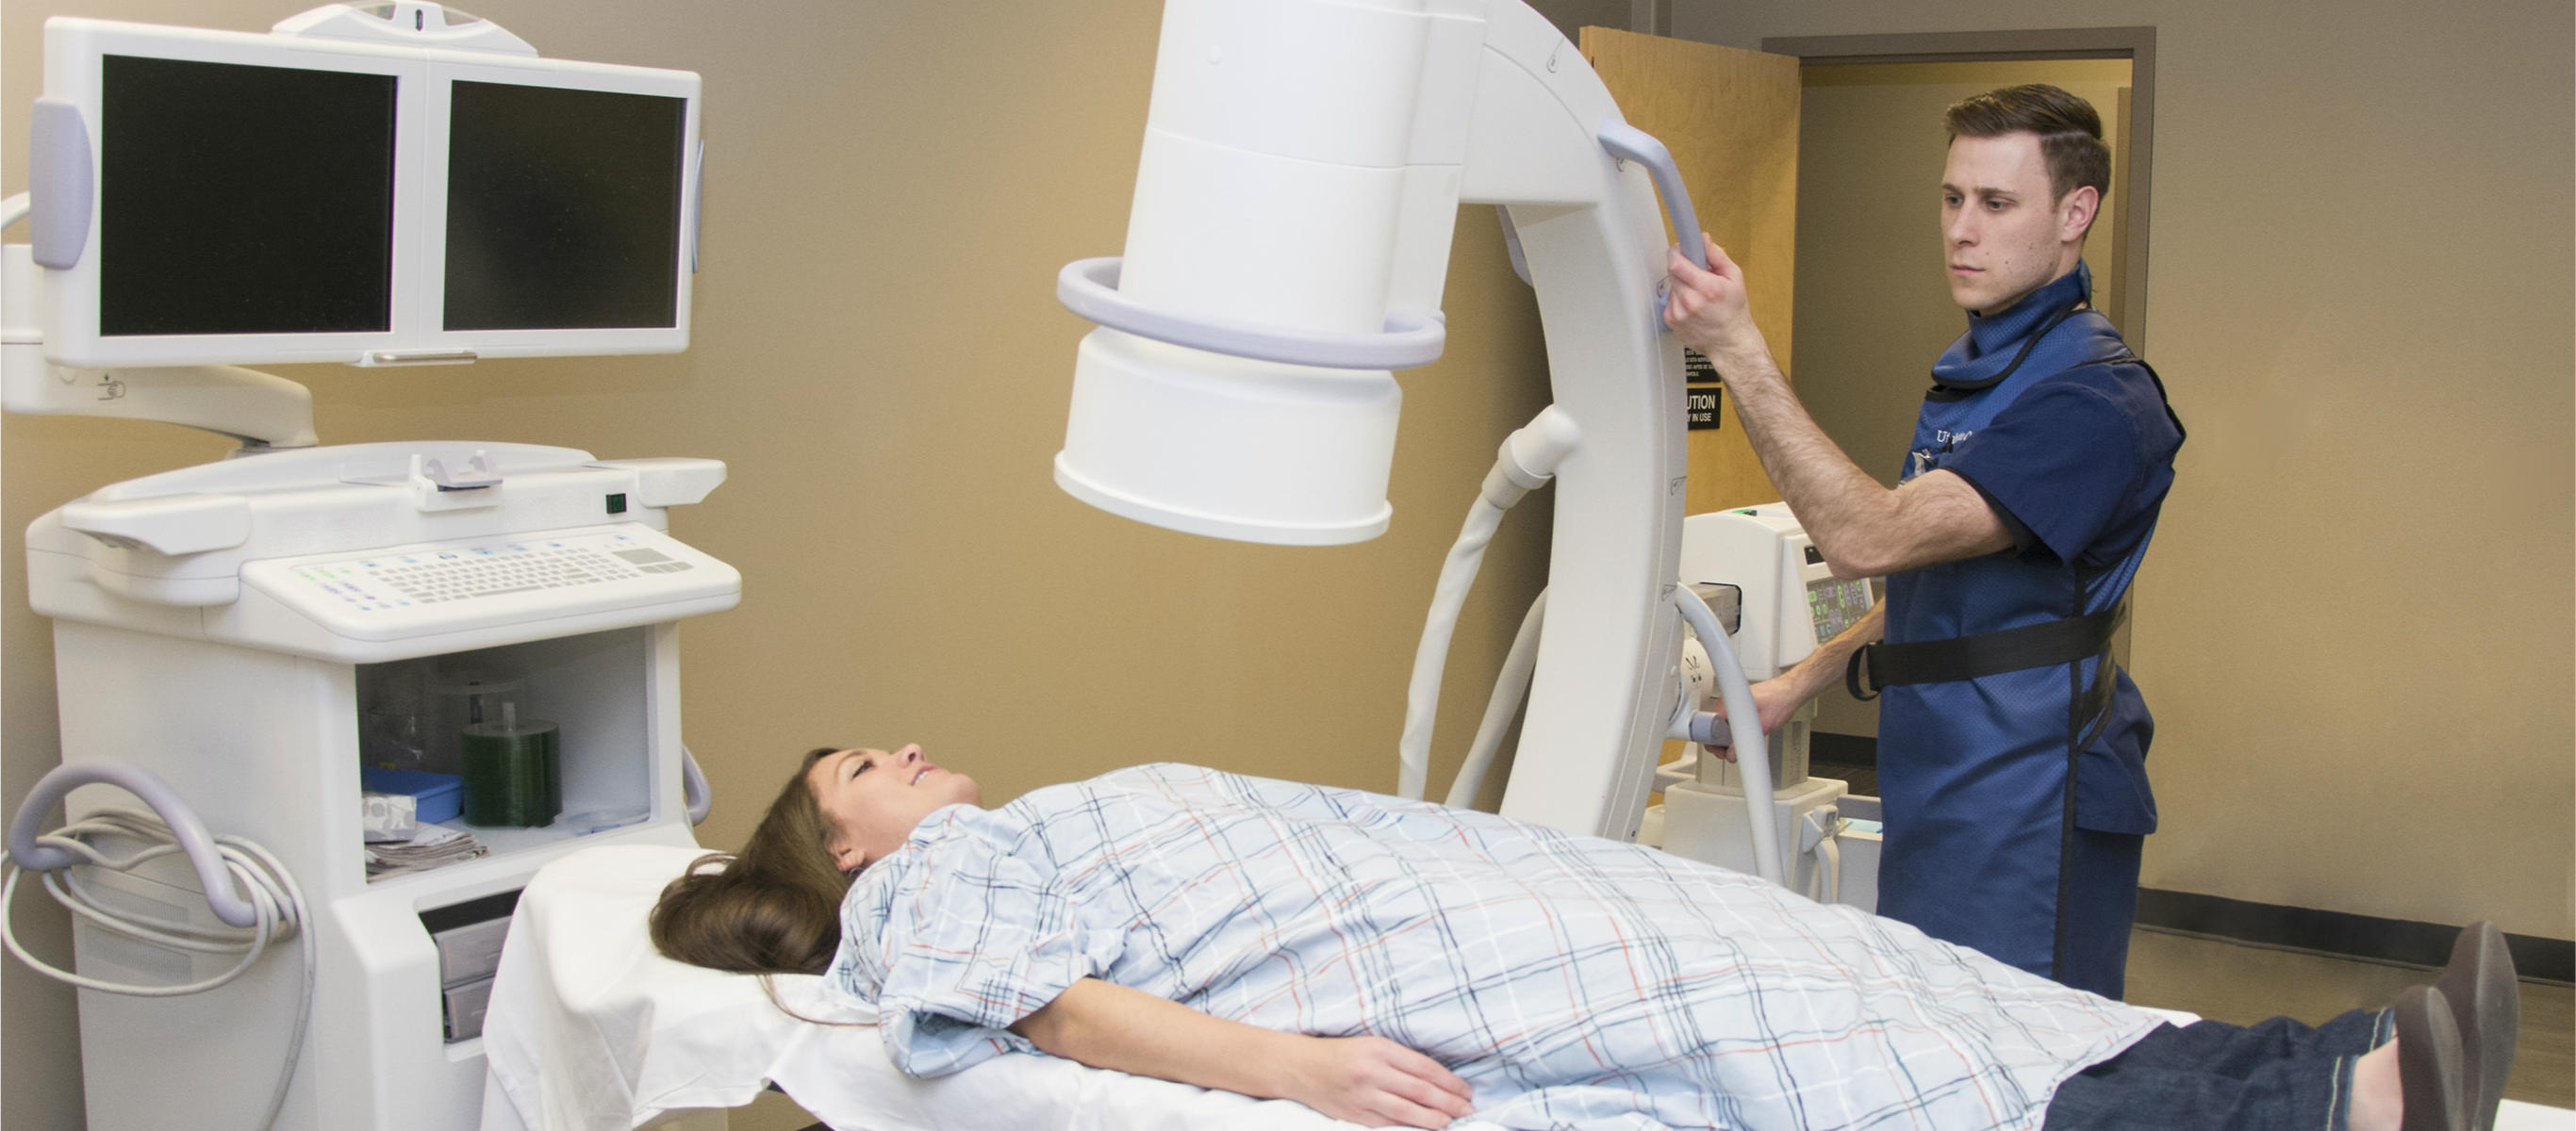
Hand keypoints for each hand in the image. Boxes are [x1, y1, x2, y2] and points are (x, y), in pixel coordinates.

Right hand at [1275, 1034, 1473, 1128]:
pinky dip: (1409, 1128)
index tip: (1466, 1091)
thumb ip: (1402, 1060)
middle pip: (1421, 1091)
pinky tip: (1425, 1129)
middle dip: (1449, 1103)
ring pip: (1407, 1112)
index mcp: (1380, 1049)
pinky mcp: (1354, 1115)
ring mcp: (1363, 1096)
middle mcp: (1372, 1072)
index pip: (1425, 1068)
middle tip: (1468, 1110)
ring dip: (1434, 1119)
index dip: (1450, 1082)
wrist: (1301, 1067)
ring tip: (1452, 1122)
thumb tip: (1438, 1080)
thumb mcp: (1373, 1045)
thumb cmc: (1342, 1054)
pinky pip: (1387, 1125)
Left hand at [1663, 234, 1768, 363]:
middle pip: (1672, 272)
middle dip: (1682, 266)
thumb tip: (1702, 238)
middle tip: (1695, 271)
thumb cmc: (1734, 310)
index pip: (1676, 263)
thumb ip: (1716, 255)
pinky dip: (1679, 297)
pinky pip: (1670, 299)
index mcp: (1707, 288)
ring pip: (1671, 285)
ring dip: (1681, 283)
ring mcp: (1678, 313)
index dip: (1676, 252)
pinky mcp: (1671, 320)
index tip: (1681, 249)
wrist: (1729, 342)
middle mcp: (1690, 302)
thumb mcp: (1734, 277)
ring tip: (1697, 292)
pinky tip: (1693, 305)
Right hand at [1703, 677, 1803, 761]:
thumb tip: (1732, 753)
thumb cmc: (1780, 700)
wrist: (1791, 692)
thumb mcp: (1764, 725)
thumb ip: (1747, 741)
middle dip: (1721, 743)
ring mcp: (1733, 704)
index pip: (1710, 727)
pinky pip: (1731, 722)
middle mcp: (1727, 702)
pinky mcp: (1739, 707)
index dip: (1714, 743)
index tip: (1721, 751)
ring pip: (1723, 725)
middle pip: (1714, 728)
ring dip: (1728, 737)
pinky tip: (1743, 736)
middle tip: (1730, 753)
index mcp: (1727, 703)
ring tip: (1739, 745)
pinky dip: (1734, 731)